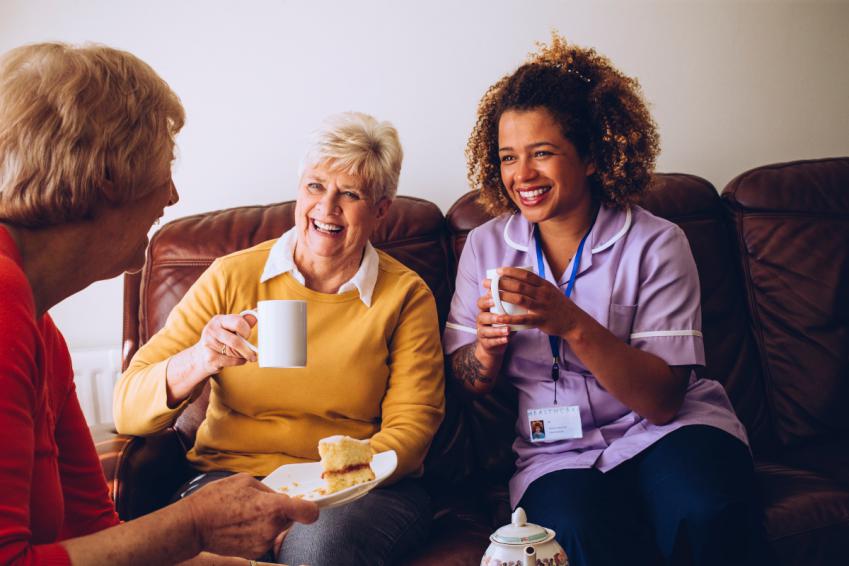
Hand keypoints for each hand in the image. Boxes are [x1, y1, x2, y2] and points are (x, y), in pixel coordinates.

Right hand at [183, 473, 318, 558]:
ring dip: (269, 522)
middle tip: (259, 505)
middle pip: (291, 518)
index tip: (308, 506)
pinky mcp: (256, 552)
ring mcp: (264, 542)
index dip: (312, 508)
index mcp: (273, 506)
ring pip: (278, 528)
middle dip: (282, 511)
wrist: (194, 525)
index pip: (308, 512)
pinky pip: (266, 539)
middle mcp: (272, 527)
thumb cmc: (217, 499)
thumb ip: (269, 490)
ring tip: (246, 515)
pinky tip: (242, 525)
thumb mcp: (245, 482)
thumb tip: (280, 497)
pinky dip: (259, 532)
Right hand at [190, 313, 257, 375]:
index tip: (247, 335)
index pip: (238, 322)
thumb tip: (258, 310)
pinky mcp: (210, 358)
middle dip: (247, 349)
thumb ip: (244, 321)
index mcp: (219, 320)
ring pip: (235, 352)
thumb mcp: (230, 327)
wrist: (201, 356)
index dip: (246, 330)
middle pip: (236, 341)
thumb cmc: (221, 339)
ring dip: (243, 355)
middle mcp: (211, 330)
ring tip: (244, 355)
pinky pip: (232, 361)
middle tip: (254, 354)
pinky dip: (240, 361)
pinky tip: (239, 359)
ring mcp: (209, 344)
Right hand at [475, 290, 510, 361]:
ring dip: (497, 330)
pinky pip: (490, 342)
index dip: (486, 300)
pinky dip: (499, 340)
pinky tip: (507, 339)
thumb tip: (523, 294)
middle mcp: (481, 320)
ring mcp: (481, 332)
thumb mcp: (505, 313)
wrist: (495, 343)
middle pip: (481, 317)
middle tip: (501, 317)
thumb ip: (510, 305)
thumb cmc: (502, 323)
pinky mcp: (485, 343)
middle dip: (491, 317)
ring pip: (485, 331)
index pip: (481, 303)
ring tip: (508, 330)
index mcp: (485, 310)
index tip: (495, 298)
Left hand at [484, 267, 580, 337]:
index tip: (498, 270)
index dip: (511, 272)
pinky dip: (509, 318)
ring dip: (503, 296)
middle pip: (519, 285)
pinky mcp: (541, 320)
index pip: (526, 275)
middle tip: (487, 283)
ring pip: (520, 299)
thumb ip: (537, 285)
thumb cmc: (559, 306)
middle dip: (501, 283)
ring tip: (489, 296)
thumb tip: (519, 278)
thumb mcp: (550, 291)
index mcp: (544, 285)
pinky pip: (523, 319)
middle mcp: (543, 294)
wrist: (574, 322)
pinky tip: (499, 317)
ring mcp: (542, 307)